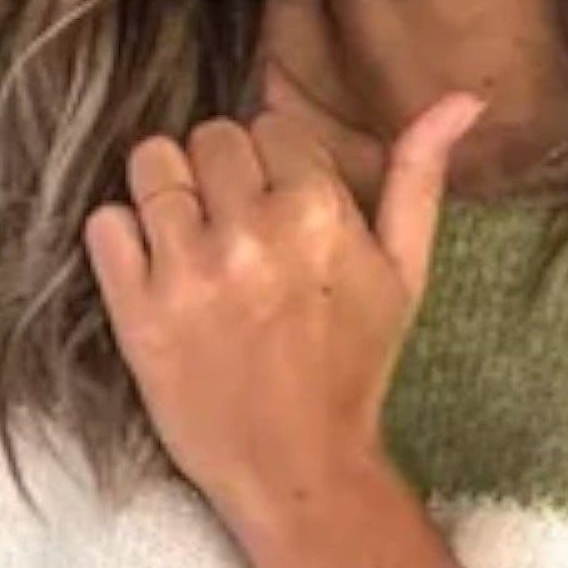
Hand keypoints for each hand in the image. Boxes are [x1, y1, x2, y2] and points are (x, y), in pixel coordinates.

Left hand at [82, 75, 486, 543]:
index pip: (271, 127)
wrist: (298, 470)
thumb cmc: (352, 372)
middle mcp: (250, 233)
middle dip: (222, 177)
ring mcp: (188, 272)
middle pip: (209, 138)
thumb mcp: (403, 277)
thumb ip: (418, 180)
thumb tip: (461, 98)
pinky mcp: (137, 312)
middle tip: (235, 234)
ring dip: (168, 195)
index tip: (279, 216)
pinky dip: (122, 240)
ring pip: (151, 164)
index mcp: (319, 213)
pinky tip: (154, 274)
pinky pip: (105, 224)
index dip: (274, 169)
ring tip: (191, 244)